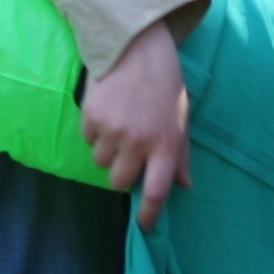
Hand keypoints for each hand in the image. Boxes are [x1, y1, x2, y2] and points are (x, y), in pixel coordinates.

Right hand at [83, 15, 193, 231]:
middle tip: (129, 151)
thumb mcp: (181, 118)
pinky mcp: (92, 118)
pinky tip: (108, 110)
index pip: (156, 192)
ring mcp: (114, 131)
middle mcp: (139, 142)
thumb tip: (185, 186)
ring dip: (107, 151)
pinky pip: (87, 140)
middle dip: (122, 173)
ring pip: (100, 162)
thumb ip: (180, 155)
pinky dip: (94, 131)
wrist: (137, 48)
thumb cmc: (164, 85)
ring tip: (120, 123)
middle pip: (118, 182)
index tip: (144, 226)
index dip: (149, 215)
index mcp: (166, 145)